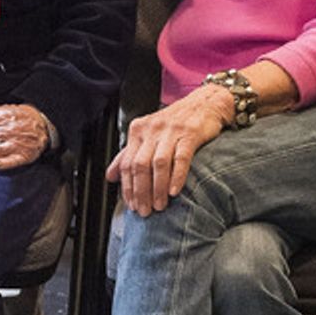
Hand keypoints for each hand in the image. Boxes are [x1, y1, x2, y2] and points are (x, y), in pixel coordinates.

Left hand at [108, 85, 232, 214]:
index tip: (131, 204)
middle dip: (141, 191)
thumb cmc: (175, 122)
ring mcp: (171, 131)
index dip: (127, 187)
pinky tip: (174, 191)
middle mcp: (152, 129)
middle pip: (140, 165)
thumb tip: (110, 176)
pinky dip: (176, 176)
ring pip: (158, 163)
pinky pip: (181, 158)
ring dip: (157, 188)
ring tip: (159, 205)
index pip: (126, 163)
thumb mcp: (148, 134)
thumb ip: (128, 154)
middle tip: (144, 210)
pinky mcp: (190, 134)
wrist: (205, 104)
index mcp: (138, 130)